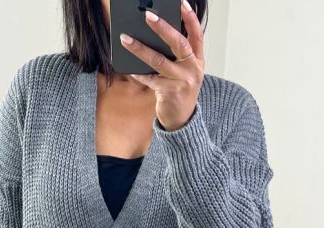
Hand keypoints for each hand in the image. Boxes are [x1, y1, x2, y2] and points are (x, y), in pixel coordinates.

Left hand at [119, 0, 204, 131]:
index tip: (181, 3)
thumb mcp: (186, 72)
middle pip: (178, 43)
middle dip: (163, 28)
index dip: (190, 19)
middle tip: (148, 15)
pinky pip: (150, 79)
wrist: (182, 120)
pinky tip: (129, 68)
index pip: (196, 35)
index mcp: (197, 61)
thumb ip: (178, 56)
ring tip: (125, 39)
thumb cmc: (180, 91)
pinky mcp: (169, 93)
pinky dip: (138, 73)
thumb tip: (155, 36)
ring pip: (159, 60)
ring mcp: (182, 81)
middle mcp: (192, 69)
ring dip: (140, 48)